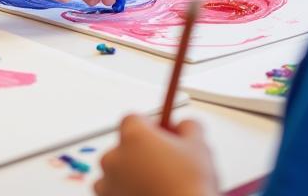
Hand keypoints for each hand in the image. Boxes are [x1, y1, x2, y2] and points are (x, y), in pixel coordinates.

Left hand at [95, 115, 217, 195]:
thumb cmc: (188, 188)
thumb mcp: (199, 145)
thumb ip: (187, 126)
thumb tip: (184, 126)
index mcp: (134, 136)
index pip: (134, 119)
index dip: (151, 126)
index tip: (164, 135)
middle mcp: (115, 157)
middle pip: (123, 144)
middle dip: (140, 151)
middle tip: (163, 163)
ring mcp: (108, 184)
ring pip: (115, 171)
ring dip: (129, 174)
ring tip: (155, 184)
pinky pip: (112, 192)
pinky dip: (125, 193)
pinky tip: (146, 195)